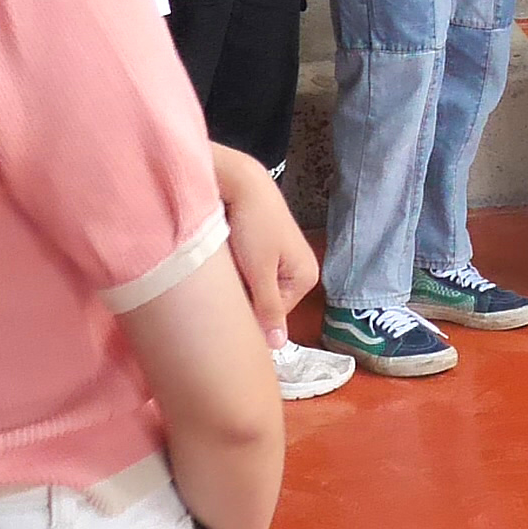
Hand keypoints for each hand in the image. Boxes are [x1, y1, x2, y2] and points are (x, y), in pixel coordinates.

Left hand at [211, 148, 312, 333]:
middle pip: (265, 302)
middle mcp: (297, 270)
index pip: (273, 316)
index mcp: (305, 278)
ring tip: (225, 269)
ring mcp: (280, 258)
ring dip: (237, 283)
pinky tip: (225, 261)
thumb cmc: (253, 225)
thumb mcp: (260, 273)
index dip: (248, 313)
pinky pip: (249, 272)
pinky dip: (235, 270)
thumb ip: (268, 309)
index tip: (227, 306)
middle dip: (243, 298)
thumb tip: (278, 346)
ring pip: (254, 287)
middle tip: (222, 286)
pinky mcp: (264, 248)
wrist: (240, 182)